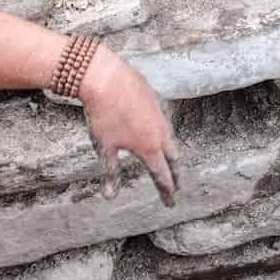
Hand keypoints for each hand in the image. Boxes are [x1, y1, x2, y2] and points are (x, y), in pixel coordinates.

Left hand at [80, 47, 180, 205]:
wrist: (105, 77)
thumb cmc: (103, 114)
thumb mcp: (104, 147)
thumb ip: (110, 172)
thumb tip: (109, 196)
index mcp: (149, 147)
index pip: (162, 175)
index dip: (167, 191)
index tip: (171, 203)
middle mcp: (160, 132)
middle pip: (173, 158)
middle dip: (175, 174)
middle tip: (176, 185)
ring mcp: (159, 113)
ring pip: (170, 137)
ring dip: (171, 152)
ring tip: (169, 160)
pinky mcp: (154, 99)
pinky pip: (162, 120)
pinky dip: (162, 132)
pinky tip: (156, 130)